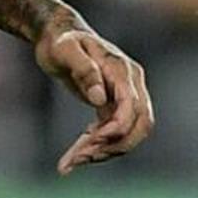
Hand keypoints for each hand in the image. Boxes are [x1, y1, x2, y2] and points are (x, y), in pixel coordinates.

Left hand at [37, 21, 152, 171]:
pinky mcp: (114, 106)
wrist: (58, 35)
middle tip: (78, 159)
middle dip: (112, 146)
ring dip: (105, 151)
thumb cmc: (61, 41)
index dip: (115, 129)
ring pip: (129, 134)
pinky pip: (115, 132)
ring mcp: (126, 96)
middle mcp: (131, 84)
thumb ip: (84, 70)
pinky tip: (76, 154)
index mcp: (122, 70)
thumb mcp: (66, 50)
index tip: (88, 141)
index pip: (132, 107)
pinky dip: (99, 146)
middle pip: (139, 125)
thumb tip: (99, 98)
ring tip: (71, 162)